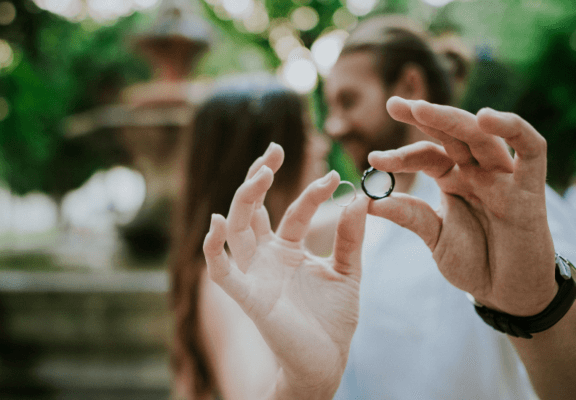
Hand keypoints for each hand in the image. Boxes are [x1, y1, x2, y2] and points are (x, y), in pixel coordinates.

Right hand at [203, 144, 368, 397]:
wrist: (327, 361)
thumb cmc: (333, 320)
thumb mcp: (347, 272)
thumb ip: (349, 237)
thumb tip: (361, 198)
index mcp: (288, 248)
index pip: (294, 209)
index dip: (312, 191)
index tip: (335, 176)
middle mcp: (266, 256)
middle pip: (252, 207)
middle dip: (259, 176)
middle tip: (274, 149)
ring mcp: (254, 273)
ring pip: (236, 227)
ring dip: (244, 199)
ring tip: (261, 173)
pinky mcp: (247, 295)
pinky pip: (220, 270)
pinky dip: (213, 248)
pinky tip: (218, 223)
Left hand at [367, 97, 556, 315]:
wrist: (508, 294)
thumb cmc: (474, 262)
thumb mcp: (434, 237)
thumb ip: (408, 215)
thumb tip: (367, 200)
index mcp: (453, 179)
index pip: (425, 155)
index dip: (399, 156)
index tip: (373, 159)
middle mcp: (477, 171)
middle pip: (452, 134)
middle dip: (424, 116)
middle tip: (394, 104)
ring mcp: (504, 177)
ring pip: (483, 136)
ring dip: (454, 120)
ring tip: (424, 110)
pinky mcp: (531, 188)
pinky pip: (532, 149)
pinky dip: (514, 128)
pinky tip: (488, 118)